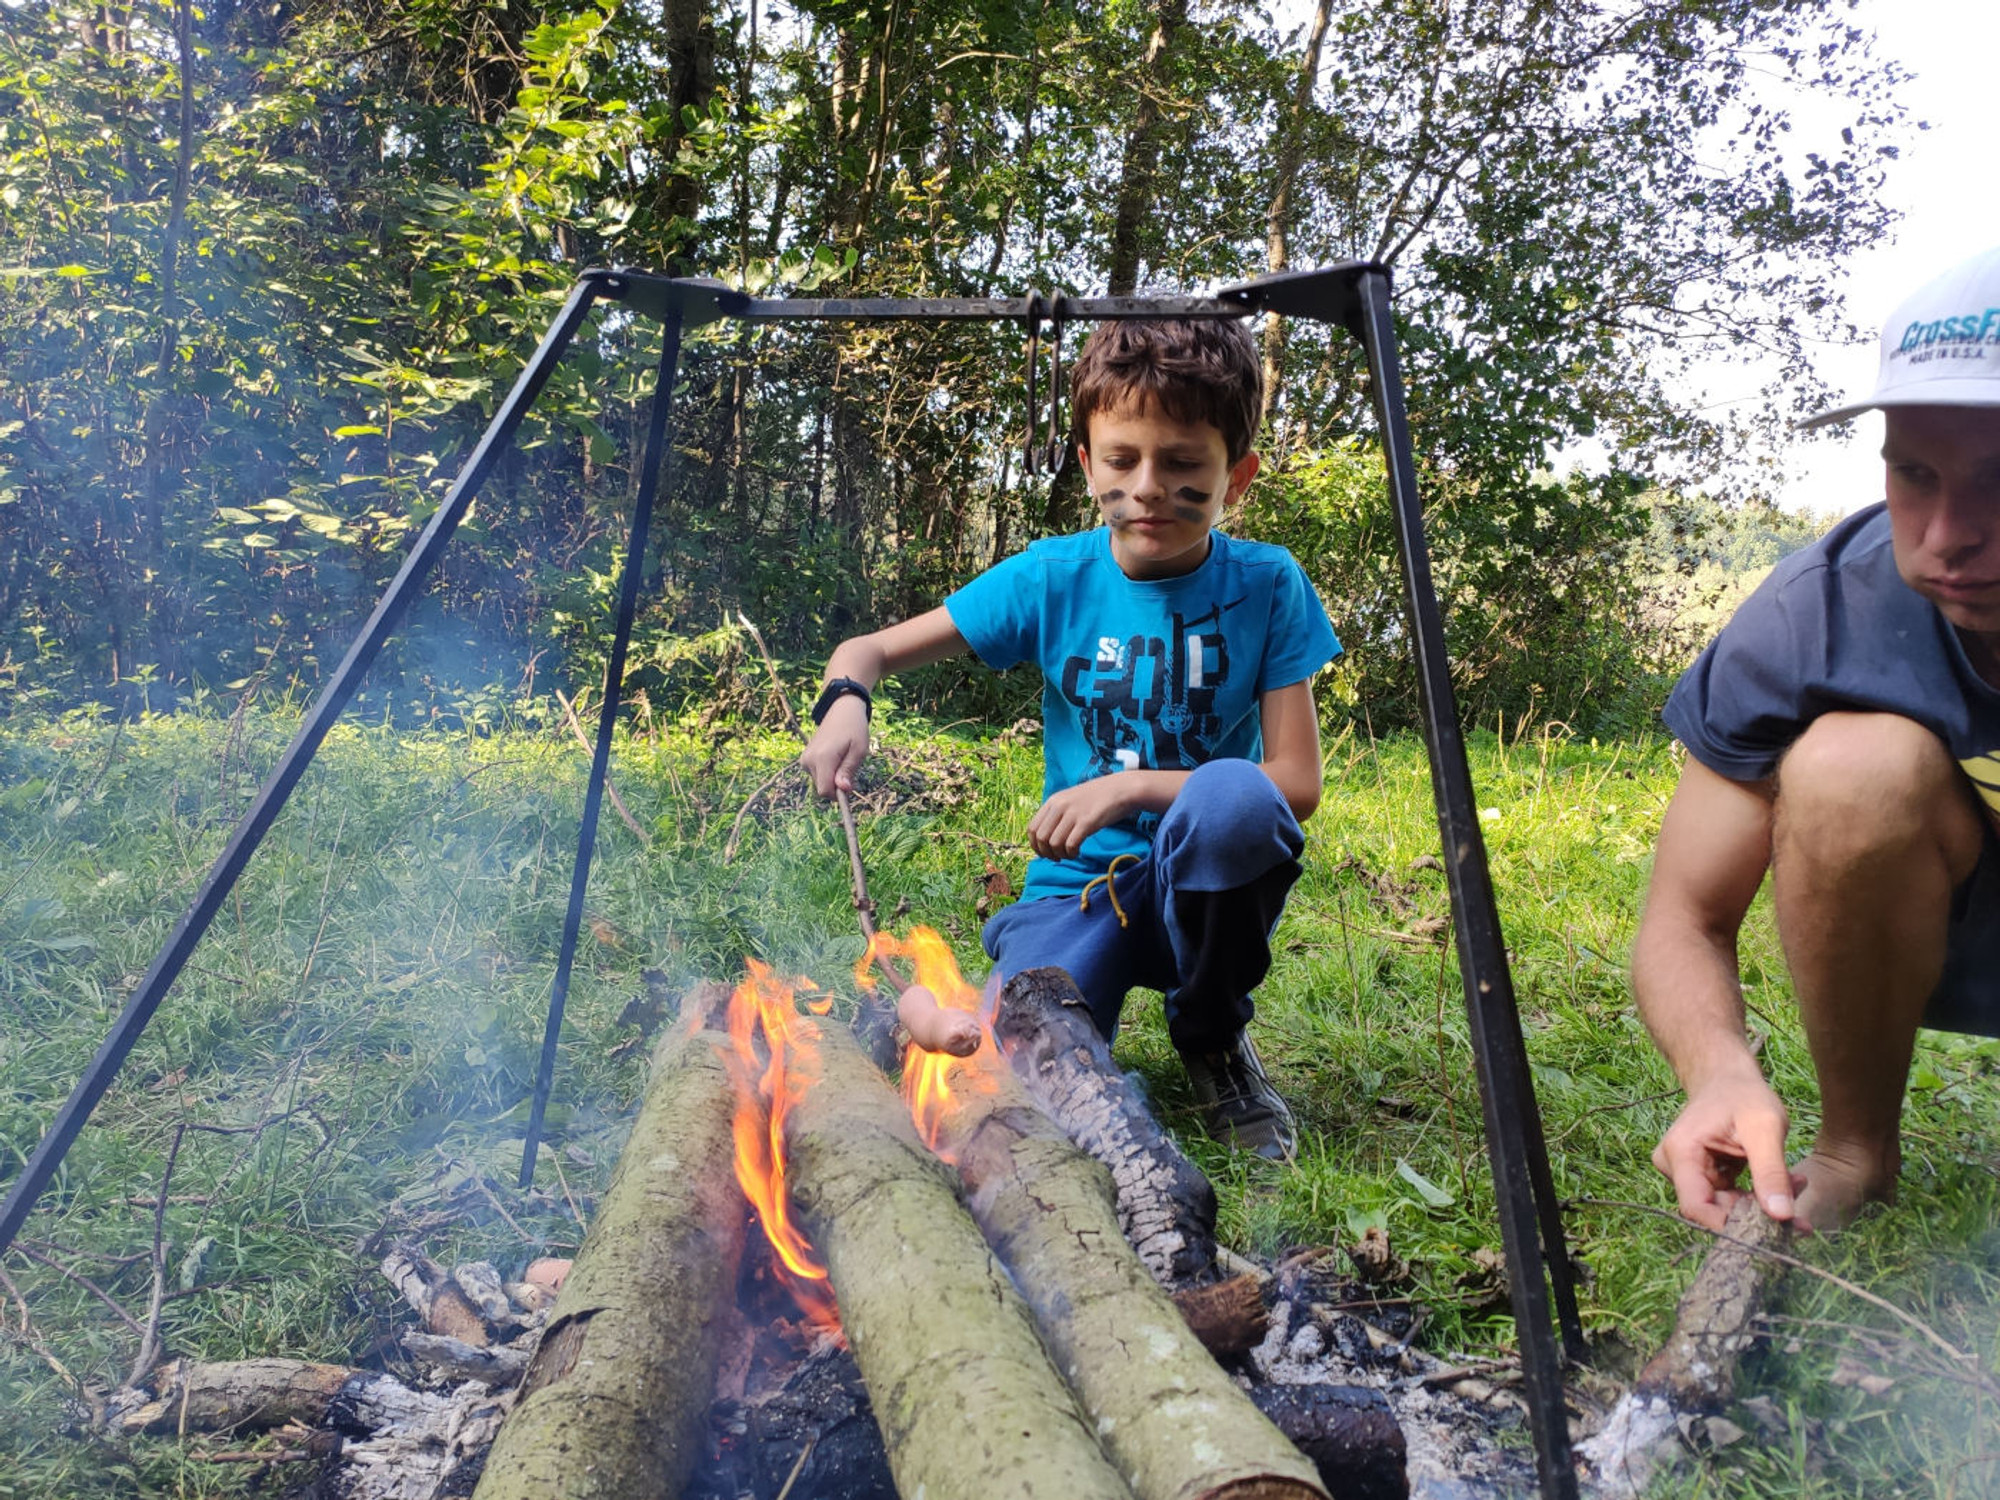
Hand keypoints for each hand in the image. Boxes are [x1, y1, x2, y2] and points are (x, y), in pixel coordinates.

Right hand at [799, 696, 869, 797]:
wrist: (842, 710)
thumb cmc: (854, 728)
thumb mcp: (859, 750)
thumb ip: (849, 770)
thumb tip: (843, 790)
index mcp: (823, 758)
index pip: (825, 790)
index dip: (838, 795)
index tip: (851, 786)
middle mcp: (809, 760)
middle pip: (822, 788)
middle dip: (837, 785)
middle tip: (850, 766)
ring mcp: (805, 759)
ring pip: (820, 782)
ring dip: (833, 777)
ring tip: (843, 758)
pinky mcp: (804, 758)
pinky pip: (817, 775)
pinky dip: (828, 772)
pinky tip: (835, 757)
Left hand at [1025, 778, 1132, 860]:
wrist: (1122, 789)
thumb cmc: (1098, 798)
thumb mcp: (1072, 801)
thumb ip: (1058, 815)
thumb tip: (1047, 838)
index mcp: (1053, 801)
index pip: (1032, 828)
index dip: (1035, 846)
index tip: (1045, 853)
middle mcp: (1059, 806)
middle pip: (1041, 838)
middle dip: (1046, 853)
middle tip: (1058, 857)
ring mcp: (1073, 813)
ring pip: (1054, 844)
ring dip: (1060, 855)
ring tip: (1070, 854)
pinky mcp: (1087, 822)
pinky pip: (1070, 845)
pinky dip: (1071, 853)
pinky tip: (1078, 852)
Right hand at [1651, 1071, 1802, 1232]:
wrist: (1728, 1078)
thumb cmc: (1743, 1096)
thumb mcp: (1764, 1129)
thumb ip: (1771, 1172)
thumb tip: (1782, 1217)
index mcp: (1680, 1153)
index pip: (1696, 1207)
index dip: (1730, 1225)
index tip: (1773, 1231)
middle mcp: (1674, 1167)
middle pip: (1713, 1209)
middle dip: (1757, 1213)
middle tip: (1799, 1208)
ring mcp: (1685, 1172)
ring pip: (1723, 1207)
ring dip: (1761, 1203)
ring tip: (1796, 1185)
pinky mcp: (1700, 1175)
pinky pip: (1727, 1198)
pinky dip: (1757, 1195)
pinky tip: (1784, 1182)